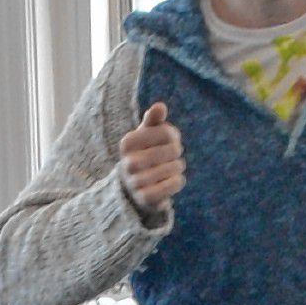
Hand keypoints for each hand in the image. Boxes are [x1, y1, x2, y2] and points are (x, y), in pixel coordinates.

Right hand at [119, 100, 184, 217]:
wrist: (133, 187)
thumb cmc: (144, 153)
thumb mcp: (147, 134)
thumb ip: (153, 120)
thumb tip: (160, 106)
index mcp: (127, 143)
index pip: (167, 132)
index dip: (173, 136)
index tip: (168, 141)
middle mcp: (128, 162)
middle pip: (173, 150)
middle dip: (177, 152)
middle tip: (173, 156)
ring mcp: (135, 182)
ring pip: (174, 168)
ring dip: (178, 168)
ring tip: (172, 168)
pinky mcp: (145, 198)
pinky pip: (172, 185)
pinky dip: (177, 182)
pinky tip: (174, 180)